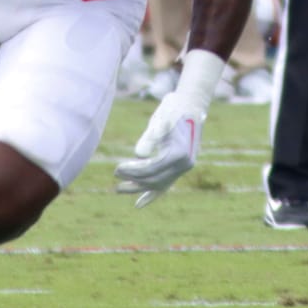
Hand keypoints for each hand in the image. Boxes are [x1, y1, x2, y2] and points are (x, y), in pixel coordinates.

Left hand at [114, 92, 202, 206]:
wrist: (191, 103)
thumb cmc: (174, 108)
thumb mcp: (160, 119)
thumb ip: (151, 137)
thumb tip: (139, 155)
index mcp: (180, 154)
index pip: (152, 168)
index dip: (133, 170)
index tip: (117, 169)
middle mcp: (185, 165)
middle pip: (154, 178)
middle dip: (134, 178)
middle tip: (116, 174)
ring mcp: (184, 168)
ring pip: (159, 184)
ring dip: (138, 188)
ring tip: (119, 190)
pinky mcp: (180, 167)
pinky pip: (166, 184)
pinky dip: (152, 195)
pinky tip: (139, 204)